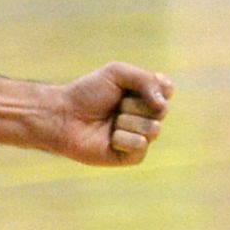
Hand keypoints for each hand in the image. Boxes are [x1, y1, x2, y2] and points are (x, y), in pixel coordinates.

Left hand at [43, 63, 173, 165]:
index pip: (166, 90)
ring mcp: (140, 137)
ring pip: (153, 128)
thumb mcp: (116, 73)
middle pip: (161, 110)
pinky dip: (122, 138)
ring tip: (109, 122)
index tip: (129, 86)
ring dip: (126, 121)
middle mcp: (146, 117)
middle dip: (134, 104)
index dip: (153, 87)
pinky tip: (109, 138)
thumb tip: (162, 104)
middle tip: (114, 105)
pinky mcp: (131, 156)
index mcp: (145, 96)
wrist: (63, 115)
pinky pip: (140, 144)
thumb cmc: (87, 93)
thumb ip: (145, 79)